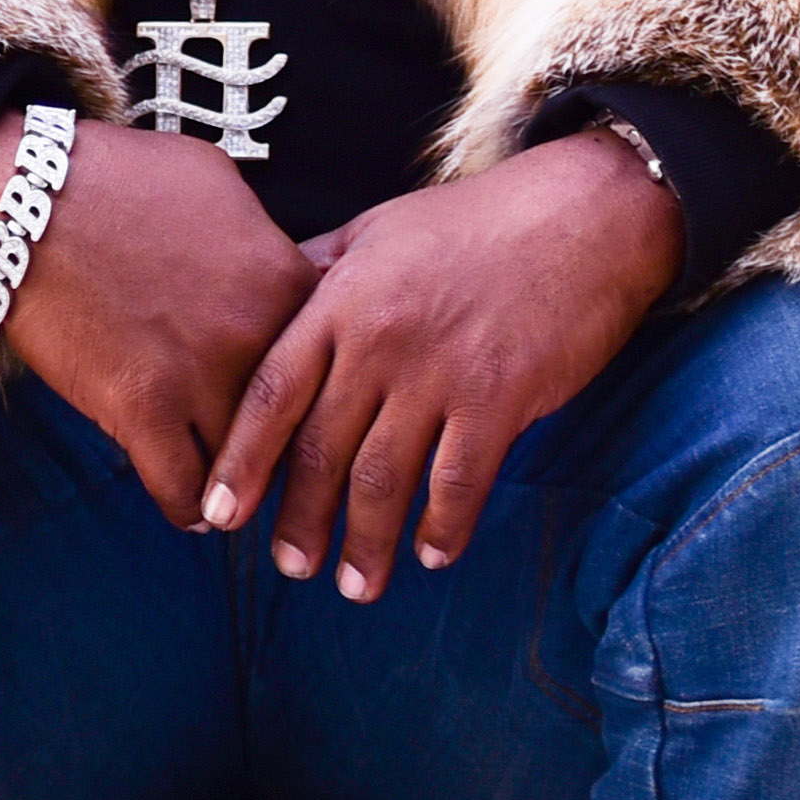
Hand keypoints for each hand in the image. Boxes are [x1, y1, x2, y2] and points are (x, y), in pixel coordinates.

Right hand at [0, 105, 315, 525]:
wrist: (27, 192)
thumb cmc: (120, 177)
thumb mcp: (220, 186)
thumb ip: (264, 243)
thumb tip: (280, 277)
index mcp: (288, 281)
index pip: (335, 365)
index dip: (322, 389)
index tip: (309, 408)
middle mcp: (258, 335)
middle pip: (299, 425)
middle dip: (291, 451)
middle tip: (281, 470)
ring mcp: (200, 375)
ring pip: (246, 469)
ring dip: (241, 486)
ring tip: (235, 495)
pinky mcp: (140, 409)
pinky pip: (182, 491)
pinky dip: (188, 506)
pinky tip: (189, 504)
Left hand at [212, 129, 684, 597]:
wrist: (583, 213)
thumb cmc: (474, 223)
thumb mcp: (376, 230)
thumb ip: (318, 273)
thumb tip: (263, 302)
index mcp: (340, 299)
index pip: (271, 393)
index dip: (241, 460)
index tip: (217, 514)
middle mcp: (380, 339)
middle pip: (321, 448)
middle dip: (299, 519)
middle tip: (290, 567)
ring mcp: (440, 371)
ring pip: (384, 479)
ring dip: (365, 543)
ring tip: (354, 586)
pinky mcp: (500, 397)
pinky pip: (458, 483)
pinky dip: (442, 528)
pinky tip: (431, 555)